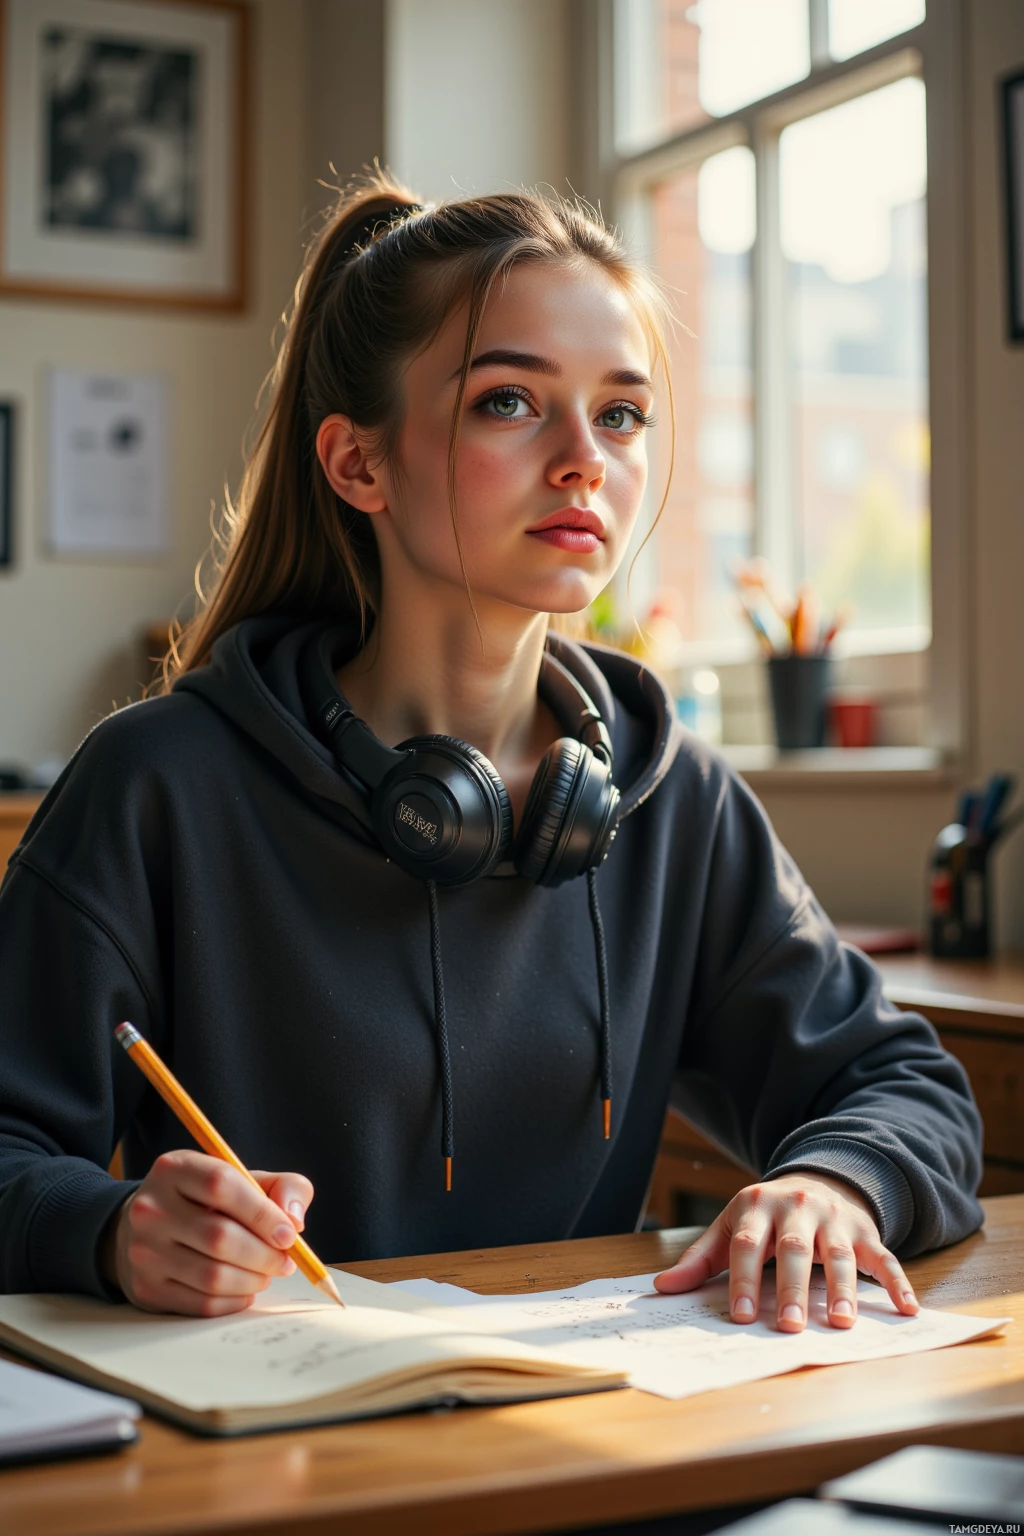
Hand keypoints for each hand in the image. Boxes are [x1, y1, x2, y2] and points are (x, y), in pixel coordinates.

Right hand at [102, 1150, 313, 1315]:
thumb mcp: (242, 1178)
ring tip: (266, 1273)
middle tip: (285, 1261)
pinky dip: (235, 1300)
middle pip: (220, 1237)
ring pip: (213, 1276)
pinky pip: (202, 1303)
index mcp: (175, 1169)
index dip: (262, 1212)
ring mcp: (144, 1251)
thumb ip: (282, 1186)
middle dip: (264, 1254)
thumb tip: (294, 1219)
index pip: (222, 1185)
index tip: (289, 1233)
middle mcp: (151, 1208)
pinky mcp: (146, 1288)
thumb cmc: (206, 1201)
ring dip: (253, 1280)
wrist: (145, 1229)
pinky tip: (245, 1289)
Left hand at [653, 1173, 918, 1331]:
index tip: (743, 1316)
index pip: (746, 1245)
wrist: (819, 1177)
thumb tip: (662, 1289)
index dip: (744, 1280)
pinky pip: (884, 1256)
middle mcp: (796, 1207)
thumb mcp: (731, 1225)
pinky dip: (897, 1282)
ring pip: (838, 1253)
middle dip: (792, 1288)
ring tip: (840, 1322)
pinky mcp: (865, 1230)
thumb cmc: (766, 1214)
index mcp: (756, 1206)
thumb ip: (701, 1259)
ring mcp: (833, 1218)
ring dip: (841, 1288)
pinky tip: (907, 1309)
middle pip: (792, 1249)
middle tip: (791, 1327)